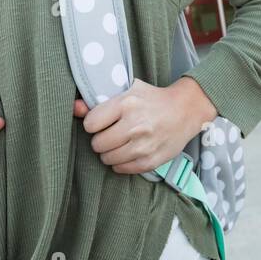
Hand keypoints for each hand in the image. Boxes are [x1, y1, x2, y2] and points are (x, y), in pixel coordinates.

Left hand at [72, 77, 215, 174]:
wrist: (186, 110)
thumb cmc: (152, 98)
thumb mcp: (127, 90)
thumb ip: (98, 100)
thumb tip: (74, 107)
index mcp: (127, 103)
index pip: (90, 124)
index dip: (93, 124)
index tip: (101, 122)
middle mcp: (134, 125)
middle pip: (97, 144)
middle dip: (100, 140)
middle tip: (110, 134)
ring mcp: (144, 145)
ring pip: (107, 159)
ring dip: (109, 152)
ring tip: (120, 143)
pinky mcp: (151, 160)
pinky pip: (122, 169)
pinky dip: (121, 163)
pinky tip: (129, 152)